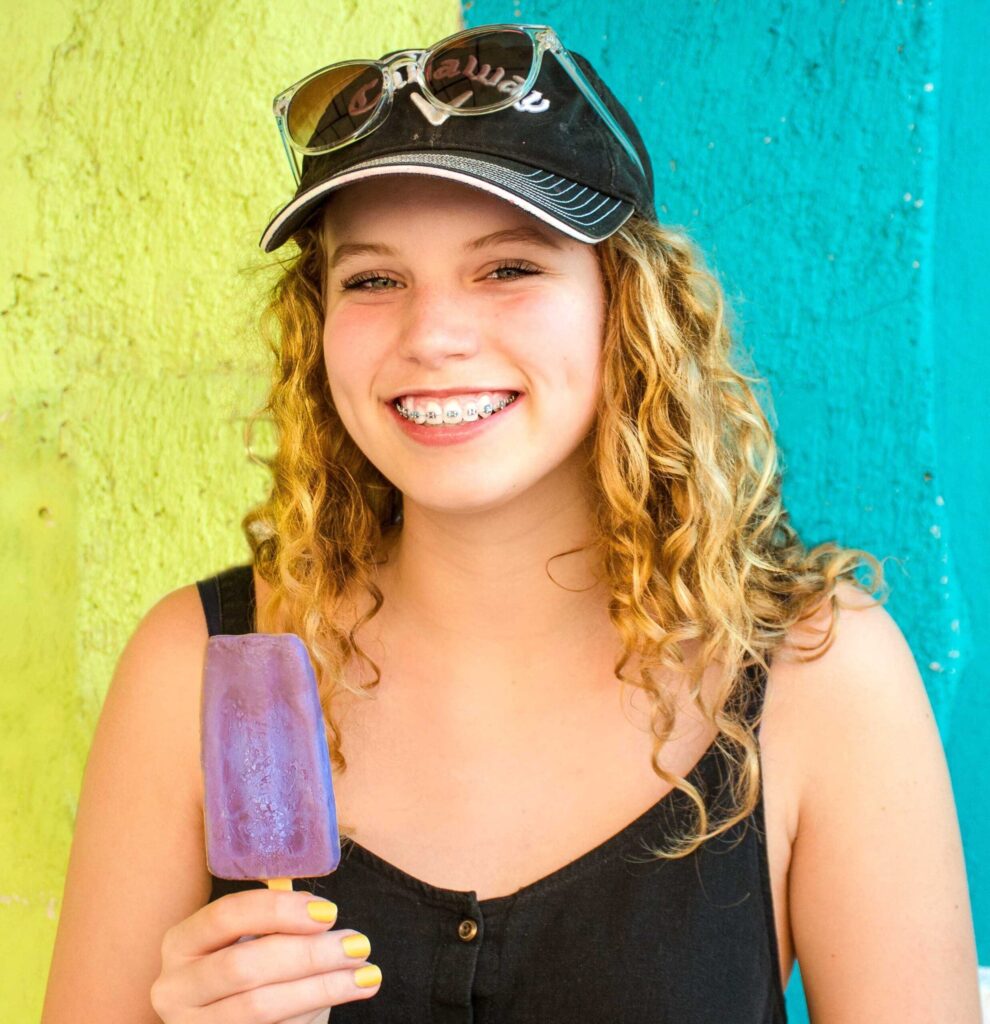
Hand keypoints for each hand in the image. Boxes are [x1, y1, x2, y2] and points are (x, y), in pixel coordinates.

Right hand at [150, 890, 381, 1022]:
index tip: (330, 912)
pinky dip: (309, 1015)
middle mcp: (174, 988)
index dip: (279, 910)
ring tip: (365, 975)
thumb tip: (323, 914)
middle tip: (358, 945)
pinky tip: (341, 998)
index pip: (226, 915)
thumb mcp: (251, 940)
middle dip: (309, 954)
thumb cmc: (249, 970)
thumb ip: (277, 924)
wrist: (229, 1022)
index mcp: (182, 942)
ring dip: (321, 989)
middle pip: (244, 966)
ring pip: (259, 1007)